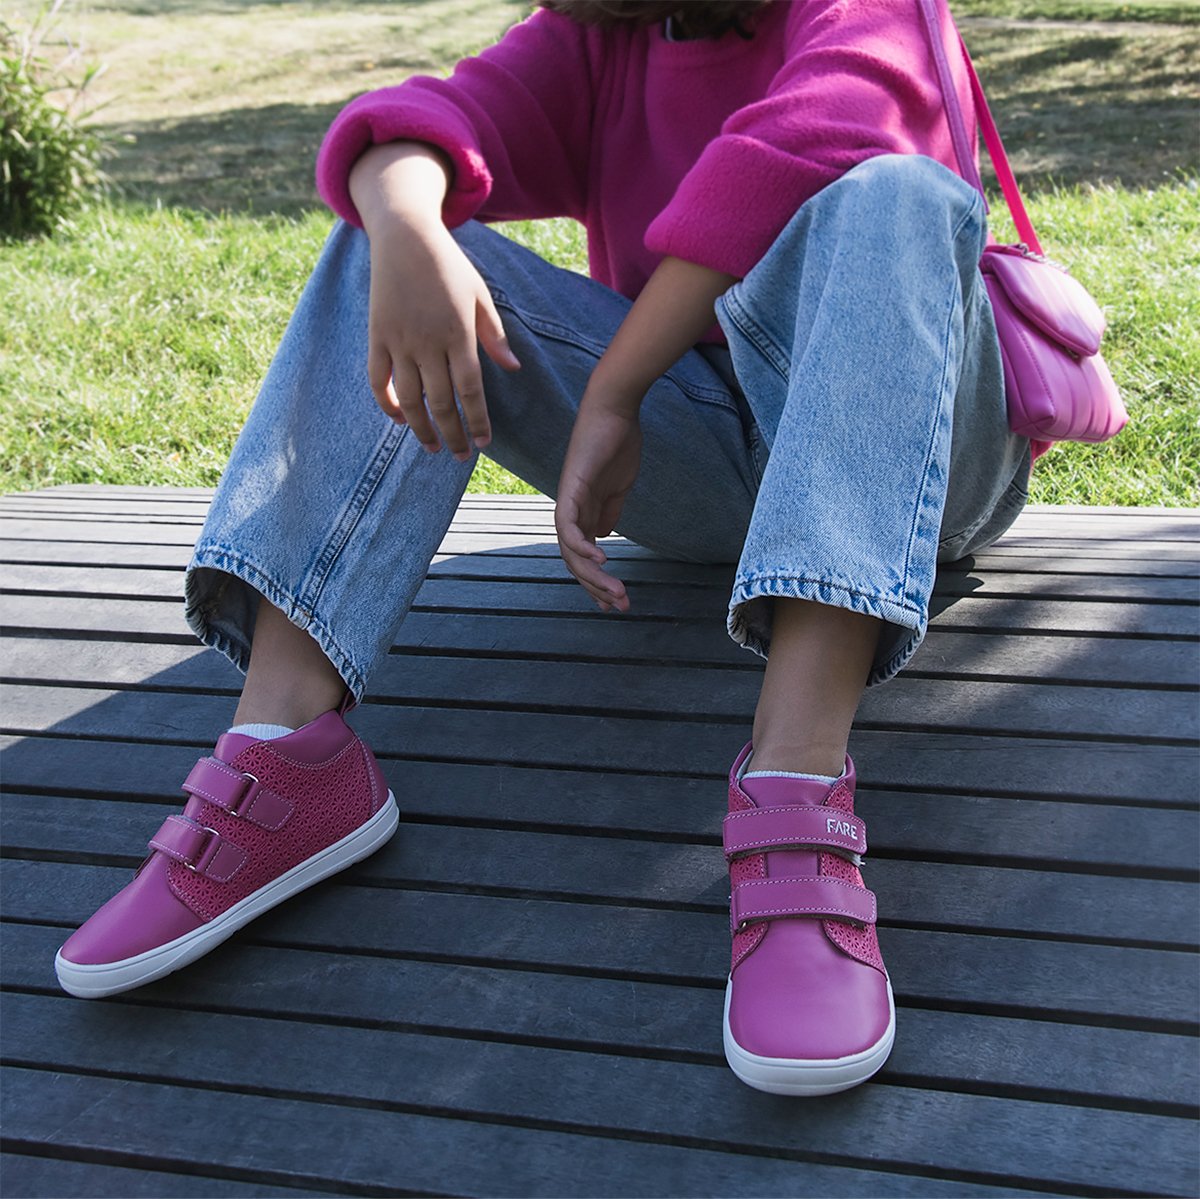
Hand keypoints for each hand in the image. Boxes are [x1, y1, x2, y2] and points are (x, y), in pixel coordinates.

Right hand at [366, 222, 519, 458]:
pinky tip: (399, 420)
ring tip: (433, 447)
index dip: (477, 420)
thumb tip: (513, 369)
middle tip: (460, 456)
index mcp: (458, 333)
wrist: (404, 238)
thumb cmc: (449, 268)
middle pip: (441, 402)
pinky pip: (379, 380)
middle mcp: (428, 342)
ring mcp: (399, 341)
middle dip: (452, 434)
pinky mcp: (377, 336)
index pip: (471, 390)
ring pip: (409, 399)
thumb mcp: (480, 295)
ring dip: (421, 429)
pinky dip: (387, 404)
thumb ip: (494, 335)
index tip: (484, 443)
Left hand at [555, 397, 642, 611]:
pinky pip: (570, 525)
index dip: (597, 581)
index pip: (583, 557)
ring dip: (594, 575)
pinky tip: (601, 559)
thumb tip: (604, 536)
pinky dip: (582, 545)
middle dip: (598, 587)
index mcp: (583, 512)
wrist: (615, 411)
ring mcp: (568, 501)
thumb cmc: (617, 443)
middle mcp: (570, 511)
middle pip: (576, 561)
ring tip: (616, 592)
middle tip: (619, 607)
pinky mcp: (571, 488)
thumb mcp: (618, 487)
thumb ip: (609, 512)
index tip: (614, 603)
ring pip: (572, 551)